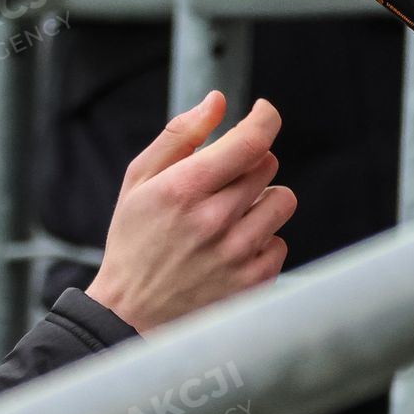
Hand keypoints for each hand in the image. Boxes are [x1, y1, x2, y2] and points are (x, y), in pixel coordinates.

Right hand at [87, 91, 295, 332]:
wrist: (130, 313)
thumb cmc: (133, 241)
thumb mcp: (139, 181)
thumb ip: (179, 136)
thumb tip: (216, 100)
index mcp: (183, 189)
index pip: (250, 140)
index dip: (265, 117)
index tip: (263, 112)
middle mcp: (214, 219)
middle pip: (267, 165)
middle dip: (248, 163)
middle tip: (220, 182)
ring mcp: (238, 252)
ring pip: (282, 201)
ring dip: (261, 200)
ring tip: (229, 216)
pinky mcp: (254, 280)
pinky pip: (281, 241)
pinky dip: (261, 240)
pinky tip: (230, 248)